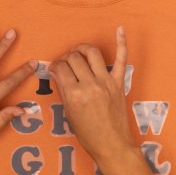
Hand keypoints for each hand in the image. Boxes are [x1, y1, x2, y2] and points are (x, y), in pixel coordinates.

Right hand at [47, 25, 137, 167]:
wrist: (112, 145)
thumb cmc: (88, 134)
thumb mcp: (68, 113)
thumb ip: (63, 91)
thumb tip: (57, 74)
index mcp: (74, 94)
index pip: (60, 68)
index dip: (54, 66)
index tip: (53, 69)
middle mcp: (90, 85)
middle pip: (73, 58)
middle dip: (65, 58)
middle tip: (64, 64)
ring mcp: (106, 82)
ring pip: (92, 53)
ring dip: (82, 48)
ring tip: (78, 51)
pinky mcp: (119, 83)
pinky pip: (122, 59)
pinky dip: (121, 42)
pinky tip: (119, 29)